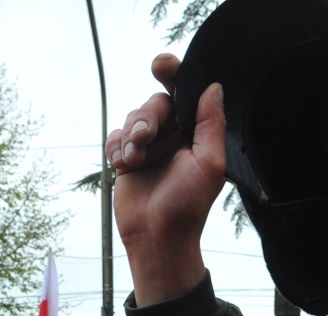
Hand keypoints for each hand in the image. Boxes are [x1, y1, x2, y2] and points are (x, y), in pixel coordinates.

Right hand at [109, 54, 226, 306]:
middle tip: (144, 139)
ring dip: (130, 135)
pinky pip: (115, 137)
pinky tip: (123, 165)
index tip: (160, 65)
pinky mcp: (126, 159)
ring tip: (134, 159)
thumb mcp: (208, 164)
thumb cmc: (188, 207)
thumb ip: (211, 124)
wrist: (157, 239)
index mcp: (194, 133)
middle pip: (154, 103)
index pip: (184, 94)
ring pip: (132, 118)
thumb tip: (213, 87)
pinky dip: (116, 147)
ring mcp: (148, 147)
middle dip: (146, 117)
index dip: (173, 74)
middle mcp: (172, 136)